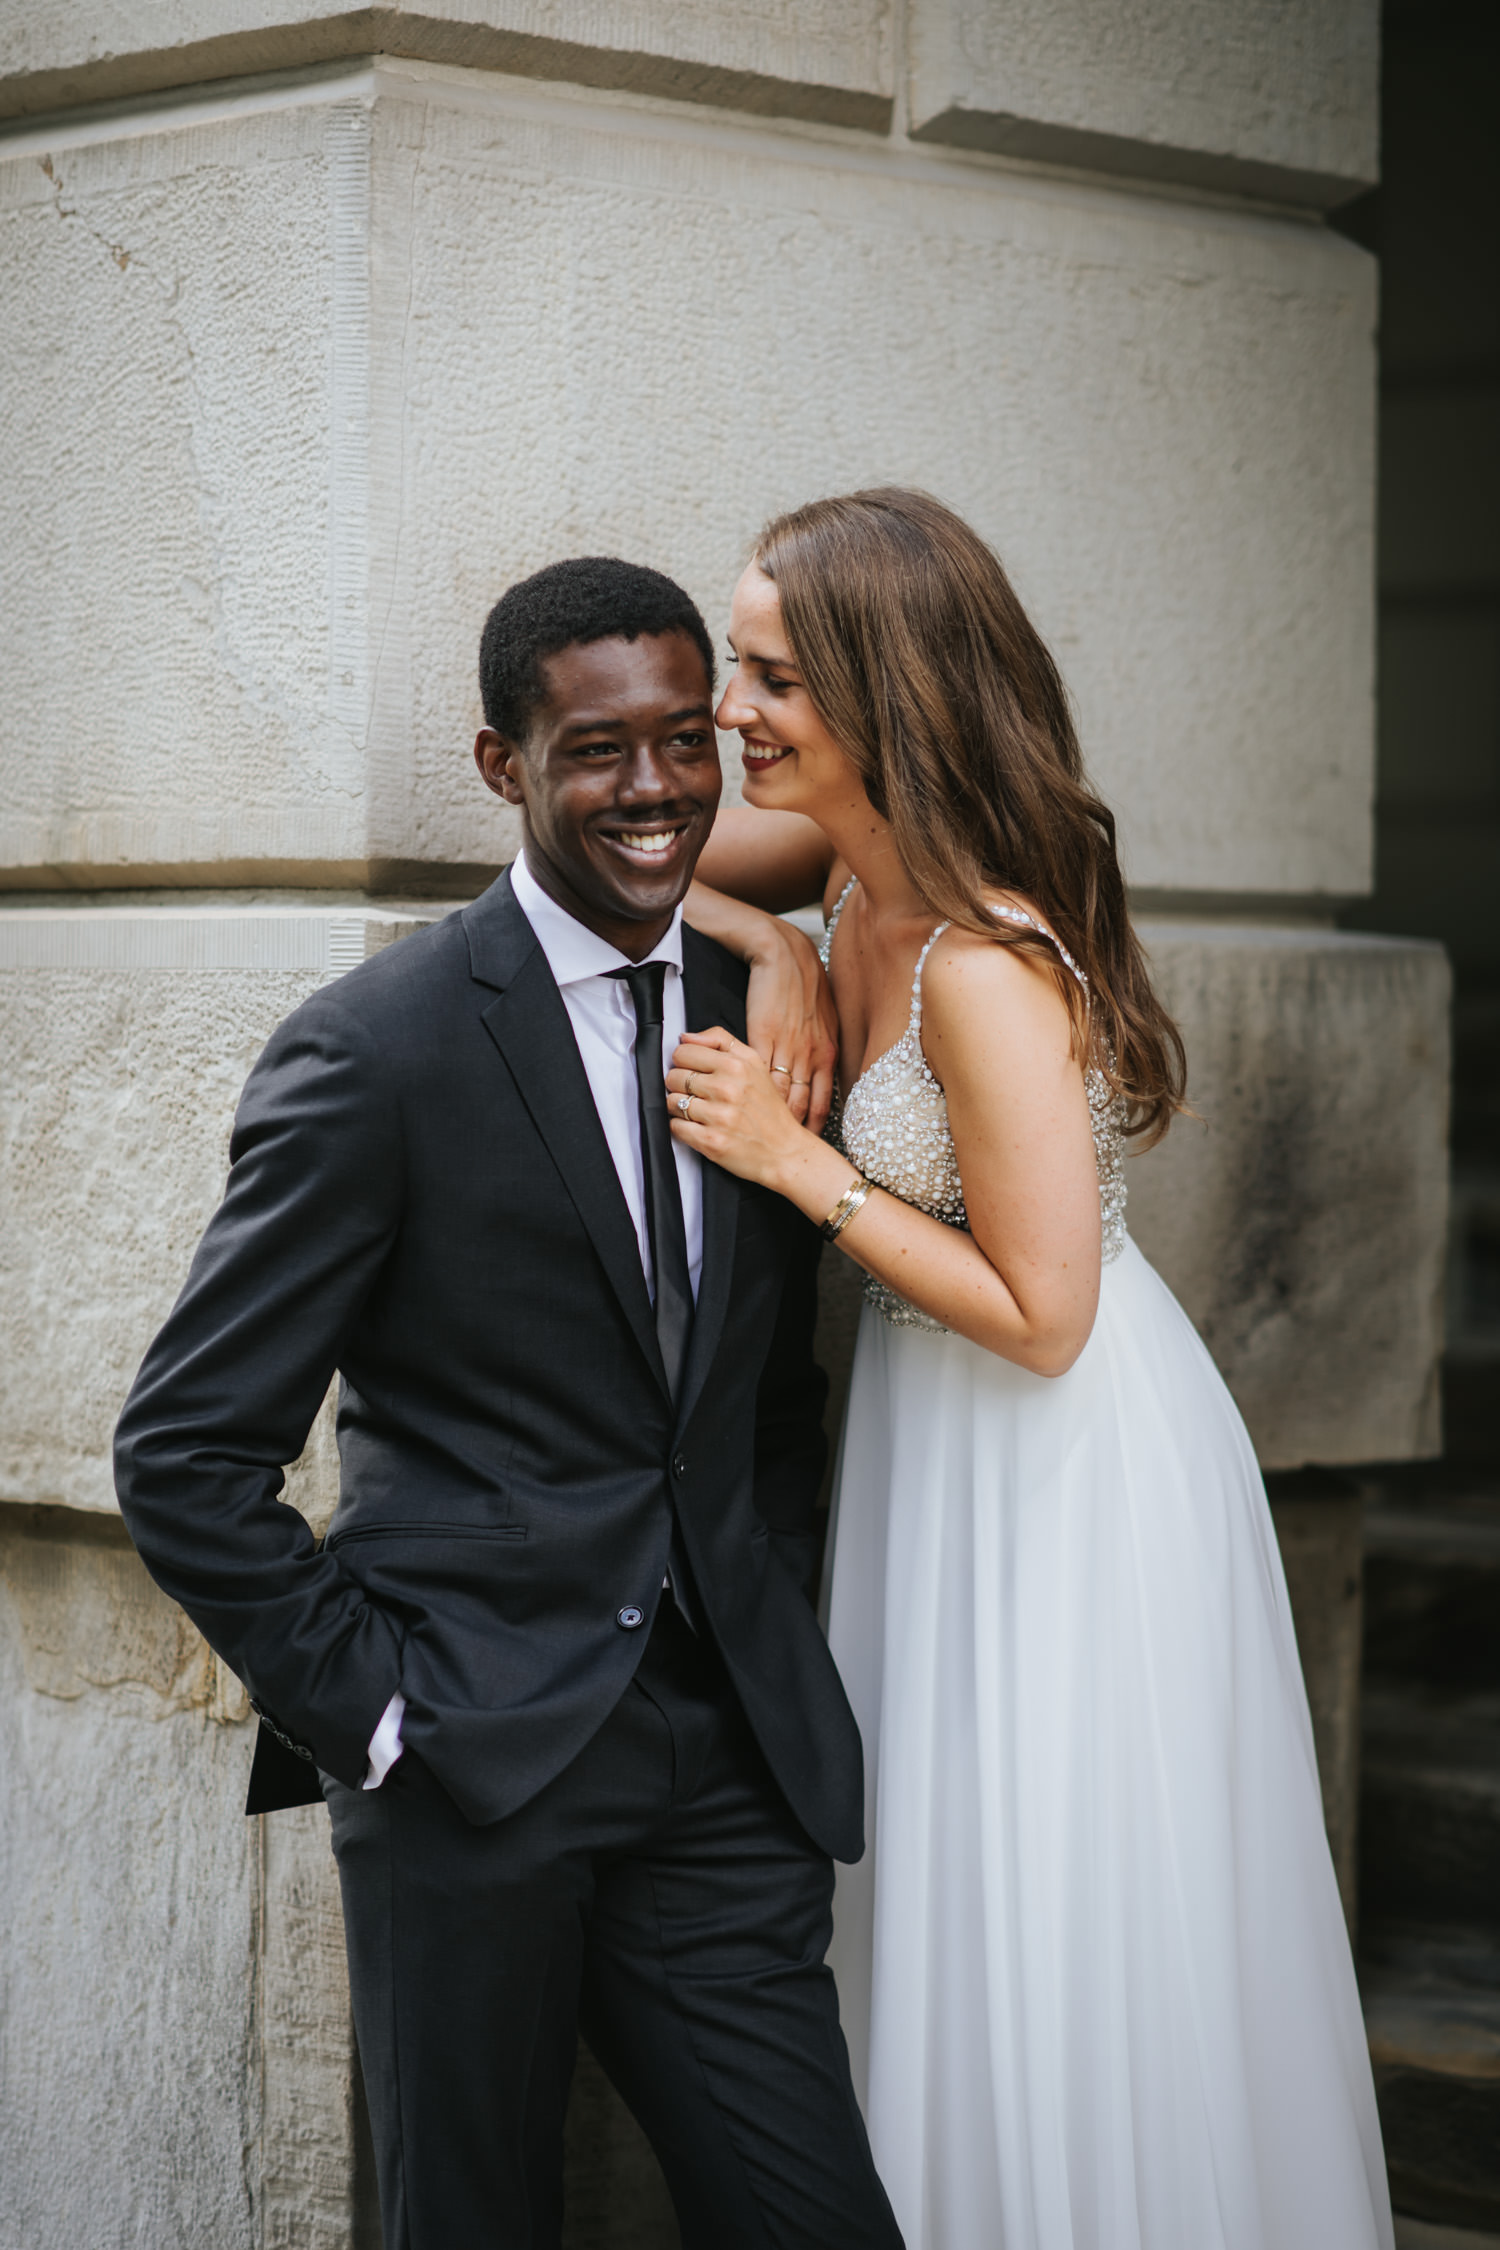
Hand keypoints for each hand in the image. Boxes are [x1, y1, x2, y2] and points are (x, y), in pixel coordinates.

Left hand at [667, 1028, 817, 1191]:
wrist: (786, 1151)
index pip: (683, 1053)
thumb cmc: (769, 1109)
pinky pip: (675, 1128)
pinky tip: (699, 1127)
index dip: (683, 1062)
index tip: (691, 1070)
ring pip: (671, 1102)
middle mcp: (726, 1089)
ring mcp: (718, 1117)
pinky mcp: (711, 1142)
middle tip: (696, 1094)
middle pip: (673, 1077)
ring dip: (680, 1108)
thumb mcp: (755, 1063)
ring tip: (699, 1112)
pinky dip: (682, 1128)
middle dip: (680, 1085)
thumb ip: (721, 1041)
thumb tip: (686, 1036)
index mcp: (736, 1066)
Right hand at [741, 921, 837, 1135]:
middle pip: (800, 1104)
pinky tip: (739, 1106)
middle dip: (793, 1130)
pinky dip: (749, 1091)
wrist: (785, 954)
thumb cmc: (805, 986)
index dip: (814, 1126)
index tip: (808, 1145)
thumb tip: (822, 1071)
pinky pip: (756, 1072)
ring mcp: (785, 1046)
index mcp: (826, 1052)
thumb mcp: (826, 1021)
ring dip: (770, 1116)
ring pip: (778, 1093)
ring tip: (758, 1137)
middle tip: (784, 1153)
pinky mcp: (761, 1036)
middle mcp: (809, 1053)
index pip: (821, 1100)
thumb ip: (823, 1049)